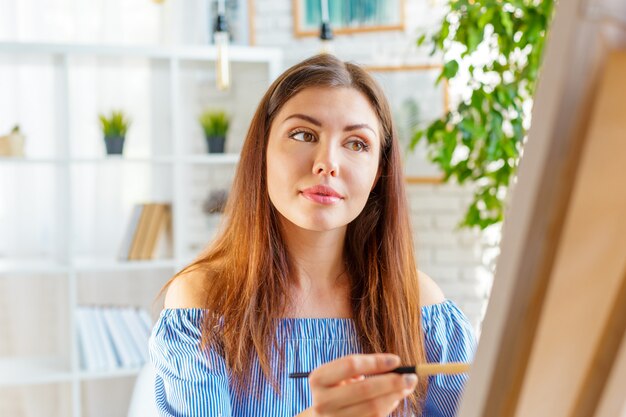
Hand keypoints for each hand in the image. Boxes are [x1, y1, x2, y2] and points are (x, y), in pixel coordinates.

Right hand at [301, 353, 417, 416]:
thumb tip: (397, 366)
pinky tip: (393, 400)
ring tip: (405, 388)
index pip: (350, 365)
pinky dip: (388, 407)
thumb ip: (364, 368)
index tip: (397, 360)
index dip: (376, 362)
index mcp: (319, 379)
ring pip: (373, 408)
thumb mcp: (342, 375)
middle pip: (365, 389)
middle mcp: (323, 401)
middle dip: (392, 382)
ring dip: (395, 396)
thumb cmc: (337, 389)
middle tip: (411, 377)